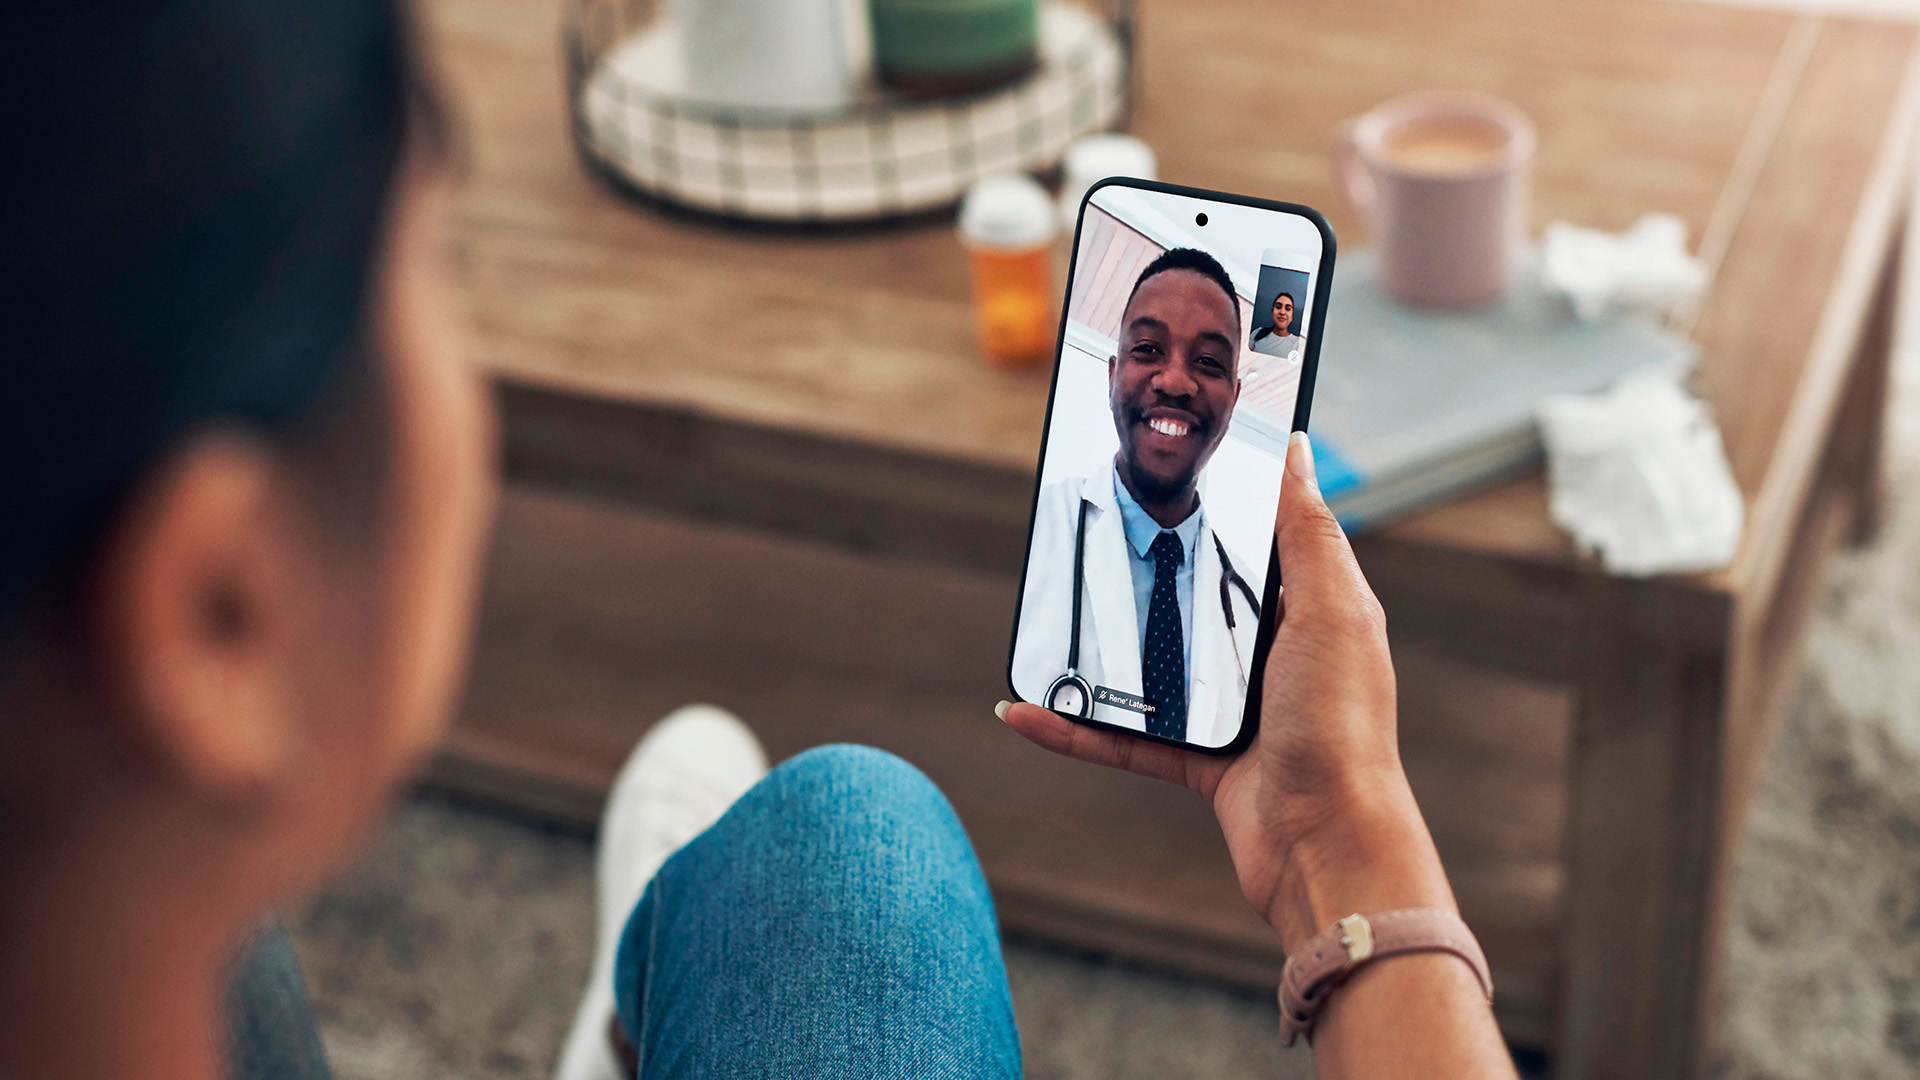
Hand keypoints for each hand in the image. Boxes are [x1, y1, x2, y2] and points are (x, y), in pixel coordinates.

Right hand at [1000, 432, 1453, 948]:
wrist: (1327, 847)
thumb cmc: (1343, 729)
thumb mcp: (1332, 611)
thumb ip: (1308, 532)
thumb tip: (1294, 448)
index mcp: (1308, 611)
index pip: (1256, 541)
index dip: (1214, 504)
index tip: (1165, 470)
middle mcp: (1271, 656)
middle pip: (1191, 601)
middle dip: (1137, 577)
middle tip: (1082, 537)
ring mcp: (1233, 710)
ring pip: (1148, 668)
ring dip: (1092, 656)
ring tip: (1041, 624)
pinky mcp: (1200, 761)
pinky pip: (1124, 737)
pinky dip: (1075, 728)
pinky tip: (1027, 712)